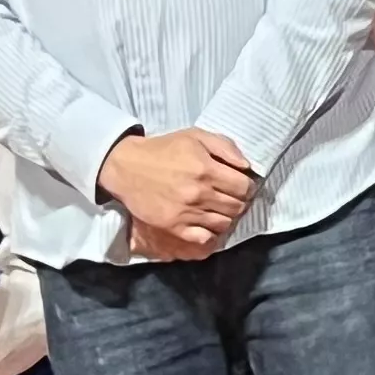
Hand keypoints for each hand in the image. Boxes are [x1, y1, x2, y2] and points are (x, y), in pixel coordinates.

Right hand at [102, 127, 257, 258]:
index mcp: (206, 169)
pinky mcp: (174, 227)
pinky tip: (207, 223)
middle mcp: (199, 193)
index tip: (241, 185)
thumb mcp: (196, 136)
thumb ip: (226, 148)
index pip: (244, 187)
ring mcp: (187, 213)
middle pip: (237, 207)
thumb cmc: (164, 149)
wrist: (127, 167)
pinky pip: (204, 238)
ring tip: (218, 208)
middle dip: (239, 201)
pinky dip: (211, 233)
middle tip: (230, 197)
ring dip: (226, 217)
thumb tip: (247, 167)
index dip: (247, 187)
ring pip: (224, 224)